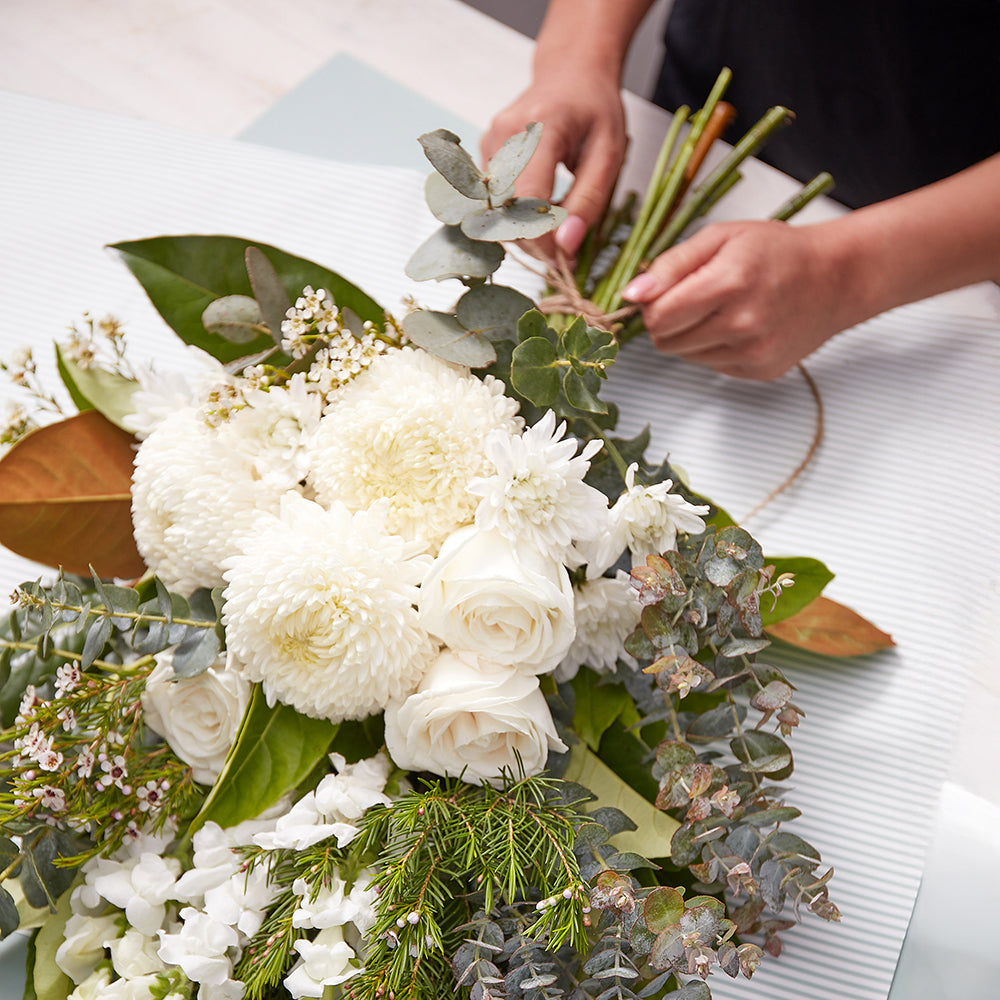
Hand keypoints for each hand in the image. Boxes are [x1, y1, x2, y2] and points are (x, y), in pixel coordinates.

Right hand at [480, 71, 626, 256]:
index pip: (527, 197)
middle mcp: (505, 133)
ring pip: (495, 211)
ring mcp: (489, 142)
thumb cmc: (594, 110)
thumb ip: (589, 200)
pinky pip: (493, 200)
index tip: (561, 257)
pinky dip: (515, 216)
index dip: (541, 236)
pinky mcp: (483, 153)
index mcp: (541, 127)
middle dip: (532, 240)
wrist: (570, 74)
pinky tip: (538, 209)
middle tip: (562, 249)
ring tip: (553, 227)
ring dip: (523, 231)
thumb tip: (566, 245)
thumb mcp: (609, 153)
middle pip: (505, 210)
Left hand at [621, 220, 865, 379]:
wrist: (836, 278)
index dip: (652, 305)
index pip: (658, 317)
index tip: (663, 293)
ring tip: (720, 309)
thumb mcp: (720, 237)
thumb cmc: (779, 252)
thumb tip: (634, 294)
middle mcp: (743, 323)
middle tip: (693, 298)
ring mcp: (753, 353)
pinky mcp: (759, 372)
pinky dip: (714, 348)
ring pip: (685, 357)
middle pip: (666, 342)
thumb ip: (671, 264)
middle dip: (667, 321)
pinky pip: (711, 366)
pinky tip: (738, 326)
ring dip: (691, 335)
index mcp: (730, 282)